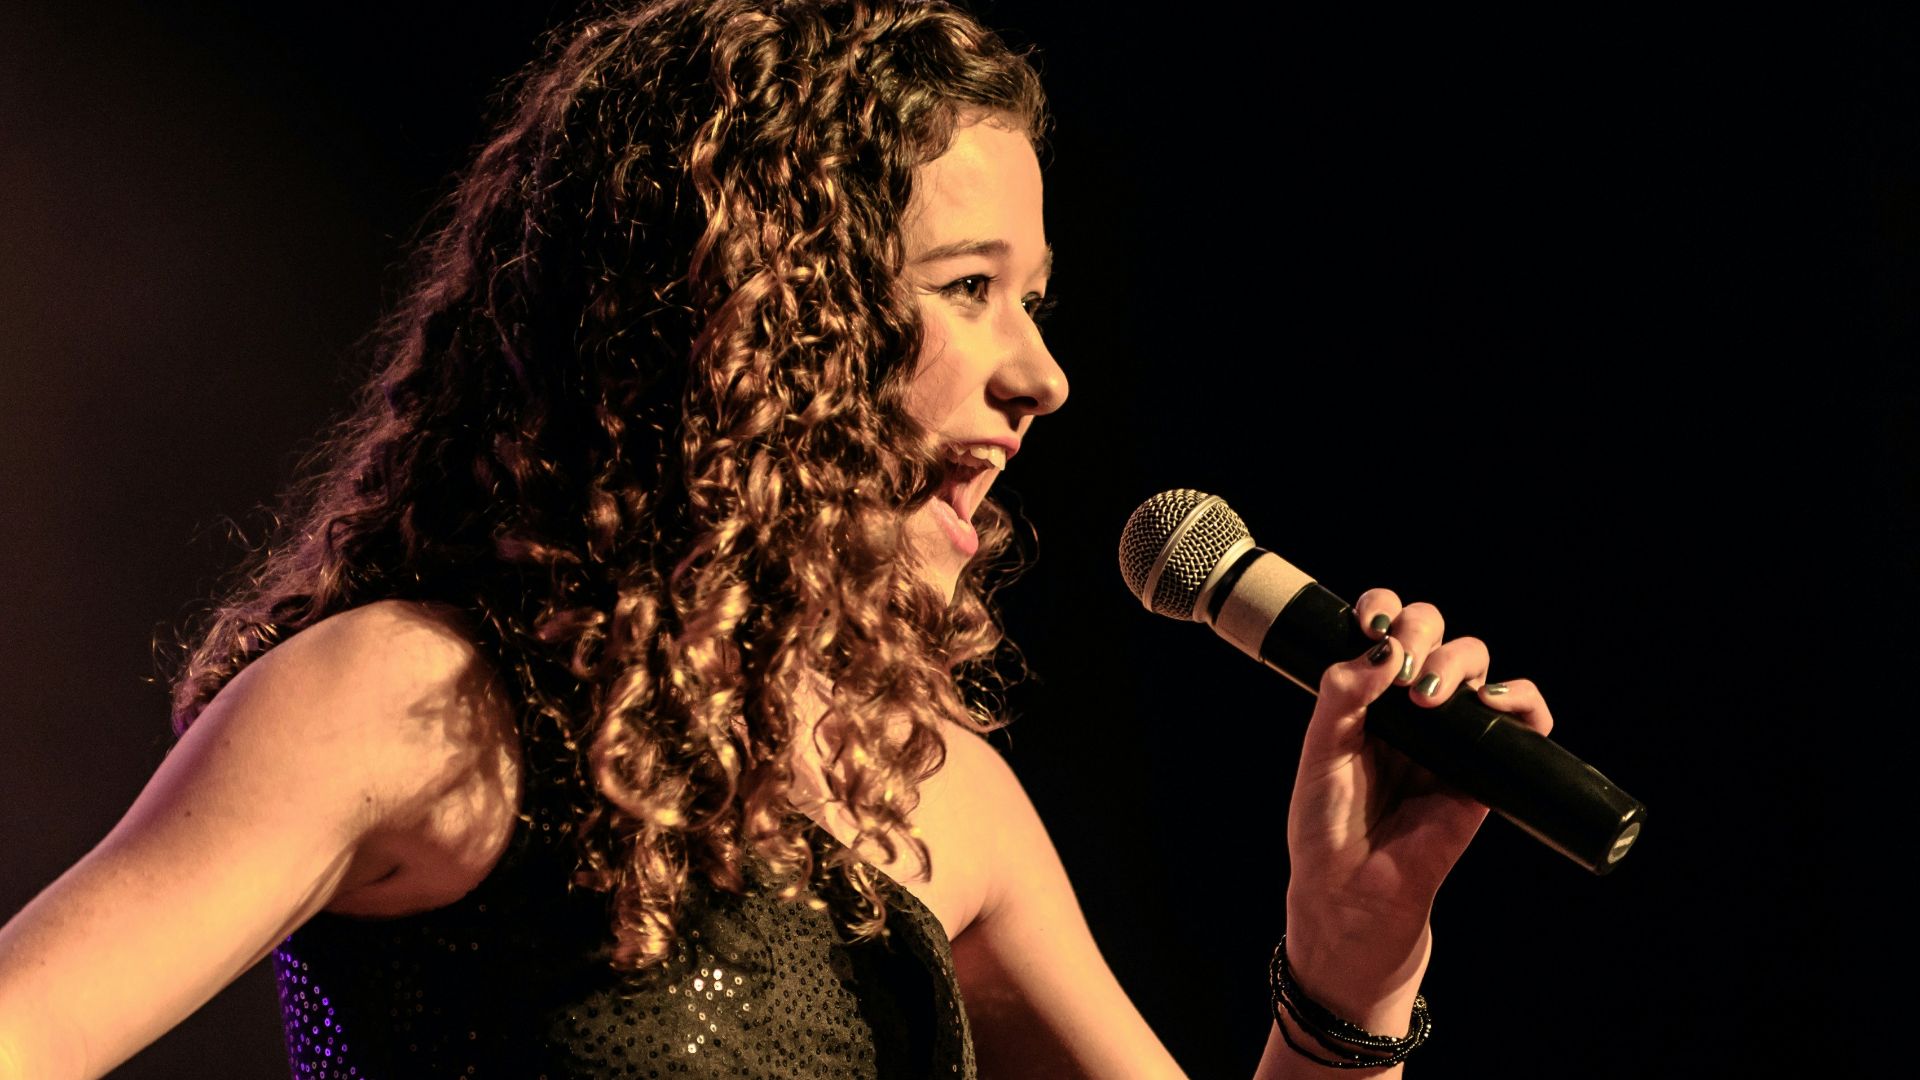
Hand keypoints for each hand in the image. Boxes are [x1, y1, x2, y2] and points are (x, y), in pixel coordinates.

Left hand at [1282, 590, 1554, 1024]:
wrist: (1352, 892)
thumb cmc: (1327, 826)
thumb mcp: (1319, 753)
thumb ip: (1343, 697)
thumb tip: (1383, 649)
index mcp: (1367, 694)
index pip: (1385, 627)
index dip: (1383, 607)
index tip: (1371, 621)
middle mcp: (1411, 705)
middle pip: (1435, 633)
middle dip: (1422, 631)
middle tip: (1403, 671)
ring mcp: (1451, 734)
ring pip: (1477, 665)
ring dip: (1461, 661)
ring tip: (1432, 696)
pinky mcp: (1485, 768)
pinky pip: (1523, 722)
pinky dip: (1523, 701)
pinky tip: (1496, 703)